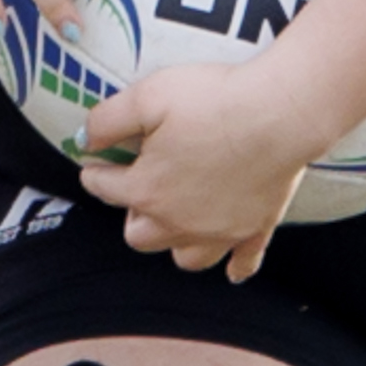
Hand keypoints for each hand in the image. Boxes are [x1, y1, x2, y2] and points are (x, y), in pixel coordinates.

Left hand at [75, 54, 340, 278]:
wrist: (280, 113)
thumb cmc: (214, 100)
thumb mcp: (148, 95)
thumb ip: (107, 119)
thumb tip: (85, 137)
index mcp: (146, 190)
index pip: (105, 189)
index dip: (96, 173)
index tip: (95, 163)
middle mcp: (177, 222)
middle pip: (139, 235)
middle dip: (133, 213)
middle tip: (141, 186)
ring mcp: (219, 231)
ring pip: (186, 258)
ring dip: (175, 243)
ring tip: (178, 221)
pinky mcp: (255, 229)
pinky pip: (242, 262)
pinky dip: (235, 267)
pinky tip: (233, 269)